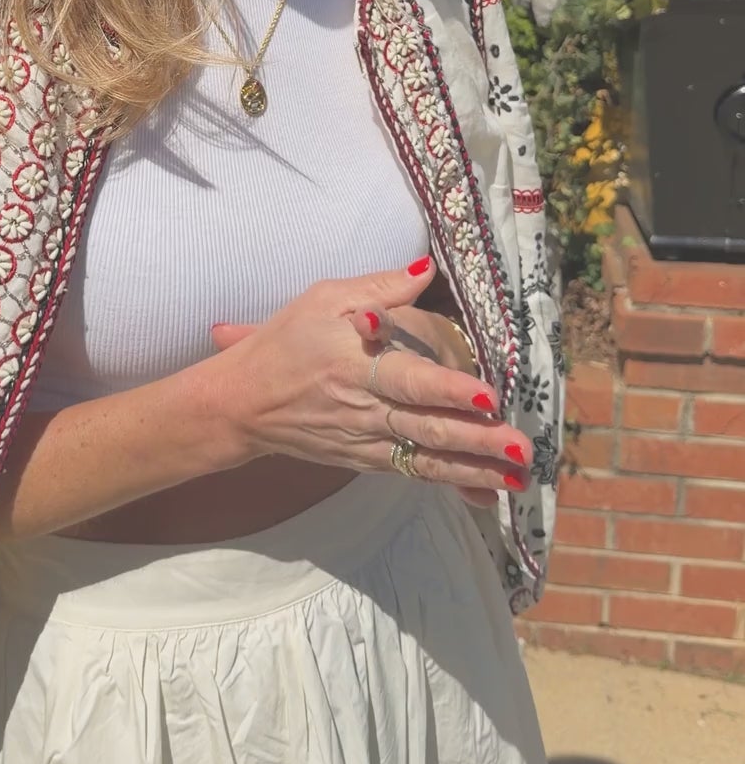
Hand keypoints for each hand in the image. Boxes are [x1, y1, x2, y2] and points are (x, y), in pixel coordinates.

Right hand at [209, 261, 530, 507]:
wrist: (243, 404)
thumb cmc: (284, 343)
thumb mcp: (322, 300)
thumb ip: (379, 288)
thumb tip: (427, 270)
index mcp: (354, 365)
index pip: (407, 380)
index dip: (446, 389)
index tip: (484, 396)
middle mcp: (365, 409)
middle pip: (427, 427)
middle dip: (477, 440)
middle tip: (521, 446)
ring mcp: (368, 441)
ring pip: (428, 458)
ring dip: (475, 468)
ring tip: (518, 474)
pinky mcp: (369, 461)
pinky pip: (415, 474)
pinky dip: (454, 484)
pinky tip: (489, 493)